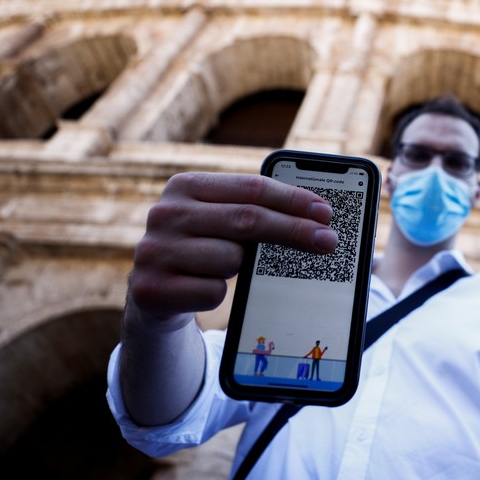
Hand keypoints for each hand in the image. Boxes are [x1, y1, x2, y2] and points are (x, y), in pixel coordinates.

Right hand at [126, 172, 336, 329]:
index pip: (251, 187)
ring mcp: (154, 251)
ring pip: (231, 259)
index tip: (325, 212)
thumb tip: (317, 220)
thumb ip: (255, 211)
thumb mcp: (220, 221)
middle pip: (248, 220)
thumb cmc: (202, 249)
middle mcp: (165, 213)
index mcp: (185, 185)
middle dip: (295, 230)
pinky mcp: (151, 289)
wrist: (154, 294)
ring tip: (222, 267)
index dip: (293, 199)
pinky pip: (213, 292)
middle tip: (328, 241)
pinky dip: (216, 293)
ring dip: (241, 268)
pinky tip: (201, 288)